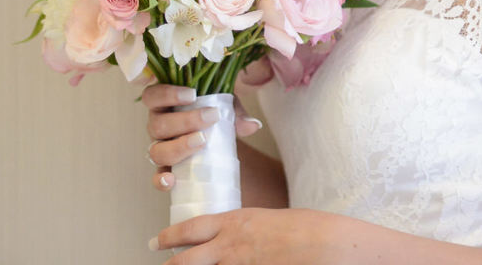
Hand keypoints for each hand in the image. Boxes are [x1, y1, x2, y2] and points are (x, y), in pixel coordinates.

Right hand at [143, 84, 263, 191]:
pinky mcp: (166, 169)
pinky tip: (171, 180)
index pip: (153, 96)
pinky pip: (156, 177)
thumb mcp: (226, 105)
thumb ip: (236, 111)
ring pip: (157, 151)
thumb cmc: (215, 113)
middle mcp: (157, 126)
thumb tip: (252, 126)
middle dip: (186, 121)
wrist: (217, 136)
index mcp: (165, 105)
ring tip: (202, 141)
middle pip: (157, 125)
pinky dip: (161, 180)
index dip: (167, 94)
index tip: (193, 94)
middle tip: (212, 117)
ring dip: (179, 147)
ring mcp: (160, 148)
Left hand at [148, 207, 350, 264]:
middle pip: (185, 260)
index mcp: (235, 222)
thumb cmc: (305, 227)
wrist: (323, 243)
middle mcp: (229, 246)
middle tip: (160, 261)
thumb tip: (240, 238)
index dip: (170, 235)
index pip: (191, 228)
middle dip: (169, 264)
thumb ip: (248, 230)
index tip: (158, 240)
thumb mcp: (270, 219)